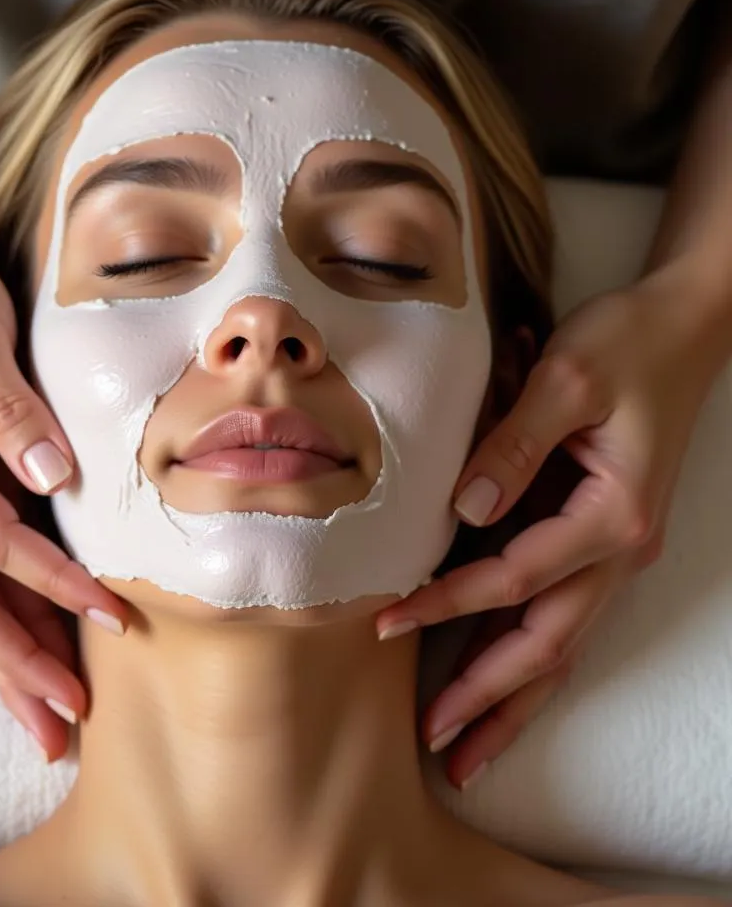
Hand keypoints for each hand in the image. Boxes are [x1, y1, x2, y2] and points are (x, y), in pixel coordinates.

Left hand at [375, 265, 731, 788]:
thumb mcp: (566, 379)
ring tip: (469, 747)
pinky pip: (563, 615)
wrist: (683, 327)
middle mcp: (620, 550)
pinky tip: (498, 681)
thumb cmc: (626, 343)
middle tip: (438, 743)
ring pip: (563, 646)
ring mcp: (616, 552)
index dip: (448, 603)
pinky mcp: (602, 540)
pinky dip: (529, 657)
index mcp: (613, 516)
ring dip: (514, 698)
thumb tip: (467, 508)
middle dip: (490, 697)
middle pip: (549, 645)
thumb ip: (516, 444)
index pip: (514, 578)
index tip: (389, 621)